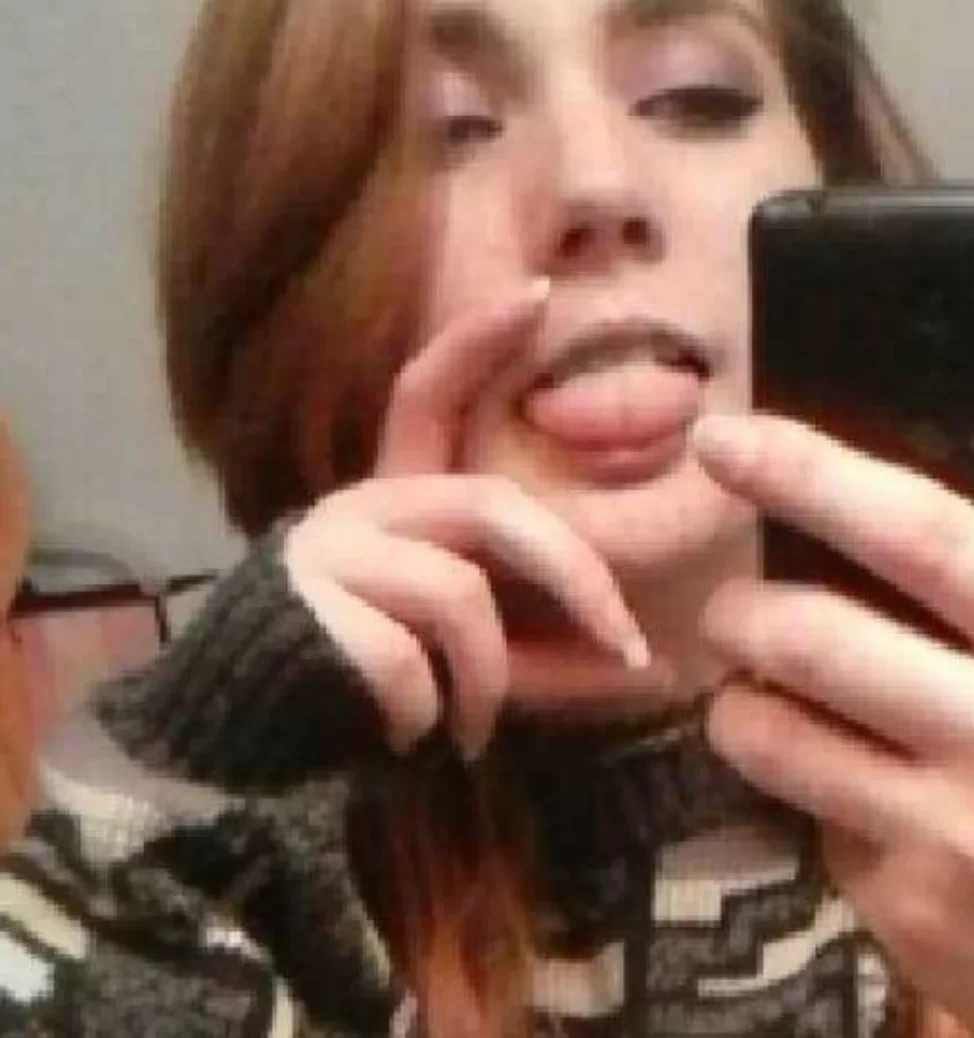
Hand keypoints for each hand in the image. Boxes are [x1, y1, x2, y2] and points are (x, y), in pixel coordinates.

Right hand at [283, 288, 652, 760]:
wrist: (250, 743)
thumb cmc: (374, 695)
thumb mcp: (476, 667)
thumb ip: (553, 660)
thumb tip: (659, 671)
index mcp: (397, 502)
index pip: (429, 396)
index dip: (477, 342)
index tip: (540, 294)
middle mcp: (360, 506)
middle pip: (492, 507)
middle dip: (576, 577)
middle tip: (627, 650)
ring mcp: (330, 550)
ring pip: (459, 595)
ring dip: (488, 682)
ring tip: (472, 732)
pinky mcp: (308, 607)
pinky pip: (407, 660)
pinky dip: (425, 714)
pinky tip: (407, 737)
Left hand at [690, 412, 973, 1037]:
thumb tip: (909, 524)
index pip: (925, 533)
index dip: (809, 475)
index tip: (726, 442)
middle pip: (817, 636)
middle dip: (739, 611)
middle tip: (725, 608)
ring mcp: (959, 837)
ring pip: (779, 738)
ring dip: (737, 707)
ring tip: (748, 699)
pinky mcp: (912, 913)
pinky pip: (820, 826)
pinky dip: (818, 804)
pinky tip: (860, 809)